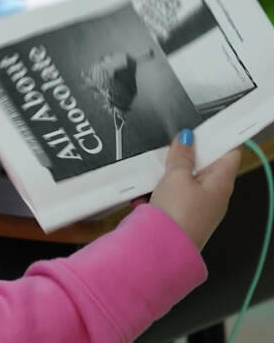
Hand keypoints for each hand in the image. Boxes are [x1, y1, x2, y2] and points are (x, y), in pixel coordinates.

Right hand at [149, 130, 241, 250]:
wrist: (161, 249)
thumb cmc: (178, 217)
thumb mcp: (176, 176)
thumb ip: (181, 155)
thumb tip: (187, 139)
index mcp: (221, 183)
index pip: (229, 153)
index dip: (220, 137)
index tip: (211, 126)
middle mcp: (212, 196)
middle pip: (202, 166)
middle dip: (185, 156)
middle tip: (172, 149)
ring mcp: (195, 207)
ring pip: (182, 181)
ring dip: (167, 175)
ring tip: (154, 173)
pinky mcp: (178, 216)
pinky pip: (168, 196)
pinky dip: (156, 191)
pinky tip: (145, 193)